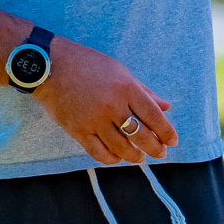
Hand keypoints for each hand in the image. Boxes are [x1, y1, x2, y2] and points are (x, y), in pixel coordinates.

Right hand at [35, 37, 177, 164]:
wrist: (51, 66)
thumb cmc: (89, 64)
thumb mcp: (120, 71)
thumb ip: (144, 91)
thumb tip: (166, 106)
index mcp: (126, 88)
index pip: (153, 116)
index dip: (166, 131)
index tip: (172, 141)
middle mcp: (113, 106)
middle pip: (140, 135)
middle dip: (154, 147)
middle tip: (161, 153)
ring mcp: (94, 120)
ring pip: (121, 147)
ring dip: (134, 156)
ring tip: (140, 157)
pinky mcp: (78, 130)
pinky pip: (98, 152)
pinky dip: (111, 158)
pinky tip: (117, 157)